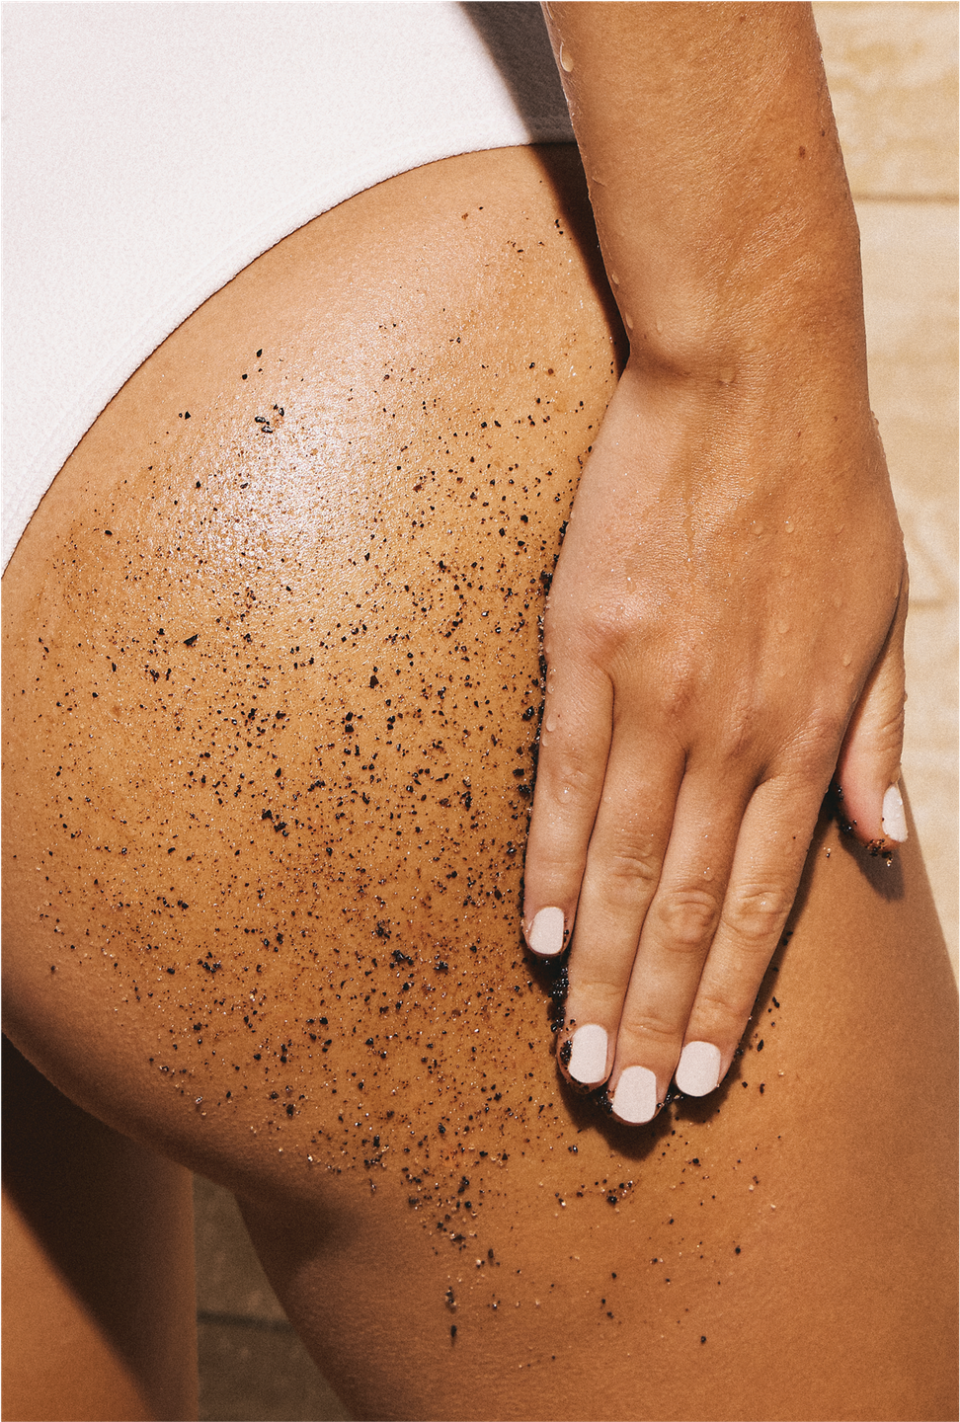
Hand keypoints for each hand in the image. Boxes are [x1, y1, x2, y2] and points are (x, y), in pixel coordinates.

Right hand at [522, 351, 906, 1122]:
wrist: (749, 375)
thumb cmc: (825, 493)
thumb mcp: (886, 613)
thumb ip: (879, 733)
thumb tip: (883, 843)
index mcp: (810, 730)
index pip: (764, 902)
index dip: (730, 999)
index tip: (704, 1076)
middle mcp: (733, 733)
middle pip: (684, 906)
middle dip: (655, 1015)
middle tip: (624, 1103)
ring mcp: (655, 694)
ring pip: (620, 864)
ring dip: (598, 969)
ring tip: (577, 1052)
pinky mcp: (584, 650)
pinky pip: (562, 780)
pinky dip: (549, 865)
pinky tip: (536, 934)